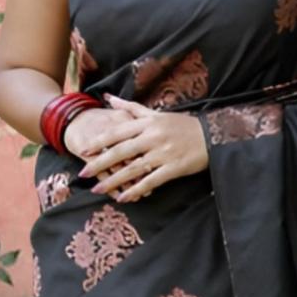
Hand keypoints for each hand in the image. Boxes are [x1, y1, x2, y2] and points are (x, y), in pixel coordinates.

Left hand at [72, 94, 208, 201]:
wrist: (212, 135)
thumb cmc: (182, 125)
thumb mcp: (157, 113)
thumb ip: (131, 108)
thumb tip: (108, 98)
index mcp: (148, 123)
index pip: (118, 132)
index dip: (99, 142)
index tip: (83, 150)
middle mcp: (153, 137)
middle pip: (121, 151)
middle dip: (100, 163)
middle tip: (83, 174)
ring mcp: (163, 153)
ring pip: (133, 168)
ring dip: (114, 180)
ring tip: (98, 190)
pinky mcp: (173, 167)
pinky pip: (151, 181)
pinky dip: (136, 190)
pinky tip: (124, 198)